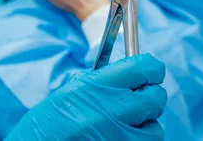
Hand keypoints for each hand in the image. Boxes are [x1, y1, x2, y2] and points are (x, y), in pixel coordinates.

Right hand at [4, 53, 167, 140]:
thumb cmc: (45, 127)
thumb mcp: (70, 93)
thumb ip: (103, 81)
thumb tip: (132, 73)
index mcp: (95, 87)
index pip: (144, 68)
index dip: (151, 69)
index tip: (150, 72)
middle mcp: (111, 112)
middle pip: (156, 97)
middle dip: (151, 97)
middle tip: (139, 101)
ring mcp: (119, 138)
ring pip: (155, 128)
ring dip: (145, 127)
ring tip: (125, 128)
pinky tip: (119, 139)